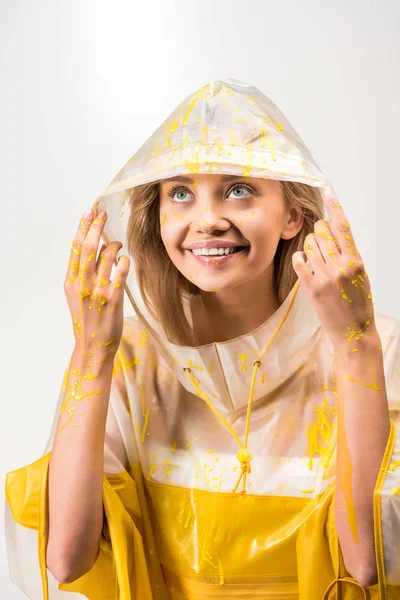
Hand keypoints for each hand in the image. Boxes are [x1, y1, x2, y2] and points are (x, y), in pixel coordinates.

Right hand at [64, 207, 129, 363]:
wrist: (92, 345)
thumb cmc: (87, 318)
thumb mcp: (77, 294)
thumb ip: (84, 272)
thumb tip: (99, 246)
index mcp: (71, 281)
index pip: (76, 248)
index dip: (83, 227)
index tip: (89, 211)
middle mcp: (82, 284)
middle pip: (89, 248)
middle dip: (96, 226)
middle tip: (102, 213)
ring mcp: (97, 291)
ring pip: (105, 257)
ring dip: (114, 245)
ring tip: (117, 244)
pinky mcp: (113, 300)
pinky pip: (120, 273)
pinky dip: (123, 261)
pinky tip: (124, 260)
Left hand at [292, 192, 378, 350]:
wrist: (353, 332)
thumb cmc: (359, 303)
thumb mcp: (361, 275)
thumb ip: (349, 255)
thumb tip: (335, 235)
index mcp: (356, 261)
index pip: (344, 228)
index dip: (335, 208)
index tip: (329, 194)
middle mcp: (341, 266)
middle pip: (322, 232)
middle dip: (319, 231)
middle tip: (321, 240)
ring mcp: (324, 276)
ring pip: (309, 244)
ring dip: (310, 245)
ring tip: (316, 256)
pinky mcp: (311, 287)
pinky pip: (299, 260)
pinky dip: (300, 258)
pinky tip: (305, 263)